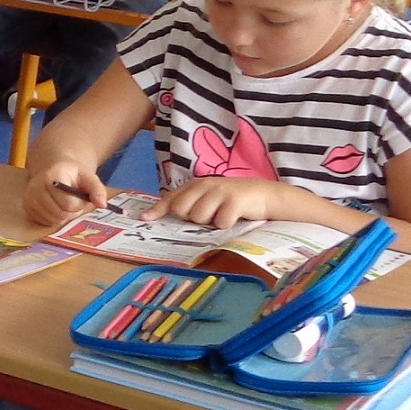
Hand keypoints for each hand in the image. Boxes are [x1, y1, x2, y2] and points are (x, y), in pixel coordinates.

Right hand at [25, 157, 108, 227]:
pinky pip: (43, 222)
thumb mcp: (88, 177)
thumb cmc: (72, 174)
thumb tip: (102, 205)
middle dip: (70, 212)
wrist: (52, 167)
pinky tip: (55, 207)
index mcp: (53, 176)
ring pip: (51, 220)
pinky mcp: (26, 206)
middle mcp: (36, 186)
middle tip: (73, 202)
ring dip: (62, 216)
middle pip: (59, 214)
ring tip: (64, 204)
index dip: (78, 204)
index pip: (68, 203)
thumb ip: (97, 190)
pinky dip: (52, 218)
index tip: (79, 196)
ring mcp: (29, 197)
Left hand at [157, 175, 291, 230]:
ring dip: (210, 222)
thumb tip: (164, 216)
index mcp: (197, 184)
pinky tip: (235, 217)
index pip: (172, 198)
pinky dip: (226, 224)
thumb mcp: (209, 197)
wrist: (265, 195)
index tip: (145, 219)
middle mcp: (205, 185)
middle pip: (182, 210)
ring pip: (199, 217)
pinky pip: (220, 223)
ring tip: (223, 214)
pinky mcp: (234, 201)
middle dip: (191, 218)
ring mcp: (220, 191)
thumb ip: (190, 203)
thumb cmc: (233, 200)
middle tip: (208, 214)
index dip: (158, 209)